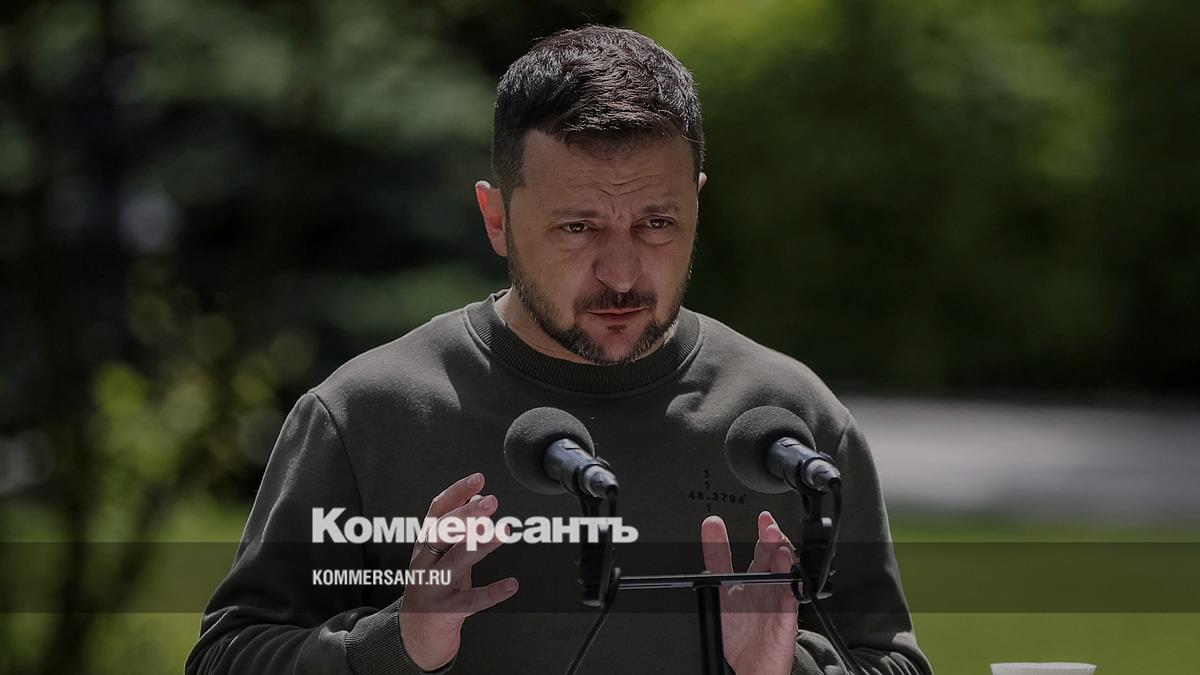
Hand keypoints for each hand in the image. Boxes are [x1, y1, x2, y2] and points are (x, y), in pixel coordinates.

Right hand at [398, 473, 517, 670]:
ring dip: (481, 544)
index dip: (457, 492)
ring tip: (504, 531)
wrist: (417, 632)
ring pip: (456, 560)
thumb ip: (460, 527)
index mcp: (425, 542)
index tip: (478, 479)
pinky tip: (511, 585)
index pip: (437, 510)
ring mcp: (433, 585)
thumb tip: (479, 497)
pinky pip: (471, 600)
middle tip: (491, 502)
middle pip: (442, 532)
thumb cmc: (435, 584)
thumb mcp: (444, 552)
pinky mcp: (446, 609)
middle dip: (467, 514)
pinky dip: (492, 592)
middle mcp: (425, 561)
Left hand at [701, 511, 799, 674]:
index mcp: (755, 577)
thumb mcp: (718, 589)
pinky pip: (791, 600)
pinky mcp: (785, 619)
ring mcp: (779, 600)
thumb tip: (710, 527)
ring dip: (784, 558)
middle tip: (769, 527)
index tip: (762, 516)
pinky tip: (787, 576)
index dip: (763, 532)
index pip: (762, 549)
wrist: (748, 665)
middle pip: (777, 557)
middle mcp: (769, 586)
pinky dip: (790, 587)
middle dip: (775, 540)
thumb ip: (715, 559)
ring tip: (777, 544)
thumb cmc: (737, 633)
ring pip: (788, 574)